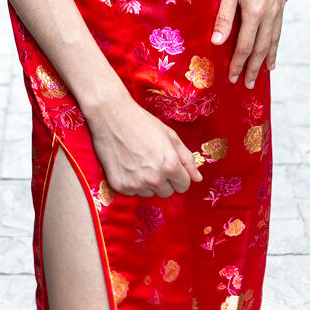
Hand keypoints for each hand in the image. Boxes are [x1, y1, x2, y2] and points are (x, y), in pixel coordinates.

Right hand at [86, 92, 202, 197]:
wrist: (111, 116)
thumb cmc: (142, 122)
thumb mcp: (170, 136)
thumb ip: (186, 158)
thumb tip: (198, 178)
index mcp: (170, 165)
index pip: (184, 185)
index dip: (179, 175)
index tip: (170, 165)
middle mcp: (154, 178)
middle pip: (167, 193)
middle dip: (164, 180)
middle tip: (153, 161)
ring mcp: (136, 184)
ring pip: (150, 193)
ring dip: (148, 183)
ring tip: (139, 161)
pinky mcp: (120, 186)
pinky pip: (133, 192)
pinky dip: (132, 182)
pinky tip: (128, 164)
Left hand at [211, 0, 289, 87]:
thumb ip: (224, 16)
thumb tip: (217, 42)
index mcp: (254, 14)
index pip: (244, 47)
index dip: (239, 64)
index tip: (233, 78)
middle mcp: (269, 14)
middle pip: (261, 48)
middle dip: (254, 67)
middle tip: (250, 84)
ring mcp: (278, 7)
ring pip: (274, 38)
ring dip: (268, 56)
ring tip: (267, 70)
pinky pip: (279, 26)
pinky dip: (277, 39)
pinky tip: (275, 41)